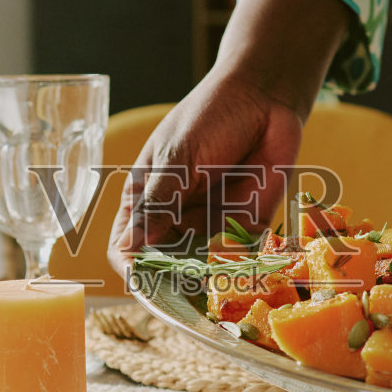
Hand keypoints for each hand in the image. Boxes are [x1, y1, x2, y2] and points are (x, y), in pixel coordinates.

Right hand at [107, 70, 306, 273]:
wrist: (265, 97)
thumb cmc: (210, 116)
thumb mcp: (178, 158)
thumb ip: (158, 204)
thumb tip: (127, 249)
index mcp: (146, 199)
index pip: (126, 246)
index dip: (129, 267)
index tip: (140, 281)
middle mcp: (175, 218)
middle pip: (161, 266)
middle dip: (168, 284)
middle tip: (179, 294)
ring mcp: (209, 224)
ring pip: (199, 269)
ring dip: (203, 281)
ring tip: (209, 288)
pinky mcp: (246, 227)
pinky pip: (240, 258)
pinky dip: (241, 269)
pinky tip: (244, 271)